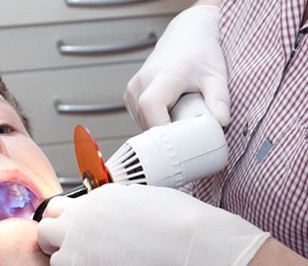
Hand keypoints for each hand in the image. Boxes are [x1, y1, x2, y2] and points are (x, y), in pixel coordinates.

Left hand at [37, 184, 269, 265]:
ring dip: (56, 248)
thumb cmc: (182, 223)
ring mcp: (76, 231)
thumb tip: (127, 211)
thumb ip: (129, 204)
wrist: (188, 242)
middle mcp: (85, 207)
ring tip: (77, 262)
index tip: (90, 233)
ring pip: (44, 235)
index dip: (80, 219)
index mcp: (105, 192)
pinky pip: (55, 264)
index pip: (77, 204)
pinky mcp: (76, 258)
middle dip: (56, 226)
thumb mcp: (151, 198)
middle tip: (71, 245)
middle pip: (51, 211)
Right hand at [124, 5, 229, 128]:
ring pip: (142, 123)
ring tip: (180, 118)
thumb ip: (220, 98)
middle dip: (167, 133)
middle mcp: (141, 82)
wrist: (185, 38)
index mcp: (163, 75)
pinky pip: (140, 118)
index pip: (150, 105)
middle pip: (147, 120)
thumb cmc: (199, 54)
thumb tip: (222, 123)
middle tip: (188, 134)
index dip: (161, 127)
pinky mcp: (130, 96)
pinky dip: (154, 122)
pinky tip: (169, 115)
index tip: (178, 140)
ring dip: (160, 128)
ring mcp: (133, 90)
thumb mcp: (215, 75)